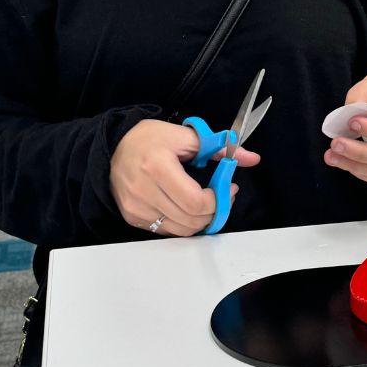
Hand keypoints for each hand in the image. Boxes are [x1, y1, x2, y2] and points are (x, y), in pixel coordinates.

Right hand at [110, 119, 259, 235]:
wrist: (115, 146)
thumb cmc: (150, 138)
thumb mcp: (186, 136)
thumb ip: (221, 148)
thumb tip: (251, 158)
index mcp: (157, 167)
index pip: (195, 202)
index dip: (219, 200)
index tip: (229, 188)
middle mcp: (143, 191)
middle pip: (191, 219)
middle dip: (215, 211)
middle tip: (223, 196)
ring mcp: (136, 207)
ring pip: (181, 229)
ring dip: (201, 220)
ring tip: (208, 202)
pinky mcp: (132, 217)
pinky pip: (167, 230)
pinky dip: (184, 223)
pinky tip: (188, 207)